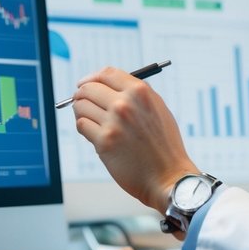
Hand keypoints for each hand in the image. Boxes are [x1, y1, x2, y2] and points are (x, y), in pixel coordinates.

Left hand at [67, 66, 198, 212]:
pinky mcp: (104, 142)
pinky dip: (84, 128)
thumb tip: (110, 85)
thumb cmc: (164, 146)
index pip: (106, 73)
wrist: (167, 176)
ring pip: (81, 106)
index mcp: (140, 92)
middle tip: (81, 102)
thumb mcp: (158, 109)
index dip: (92, 77)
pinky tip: (94, 133)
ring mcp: (113, 123)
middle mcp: (125, 104)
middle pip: (88, 88)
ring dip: (81, 112)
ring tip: (90, 120)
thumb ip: (137, 94)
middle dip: (82, 94)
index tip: (86, 84)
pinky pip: (82, 125)